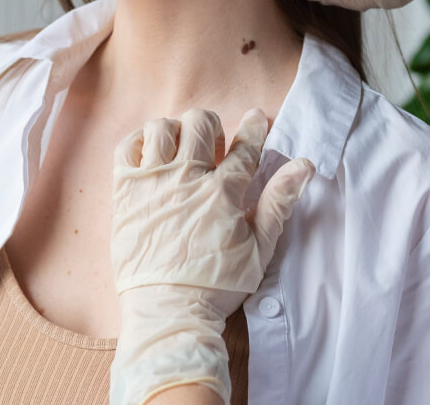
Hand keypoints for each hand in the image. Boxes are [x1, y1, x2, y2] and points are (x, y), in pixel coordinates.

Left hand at [110, 109, 314, 404]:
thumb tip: (304, 166)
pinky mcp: (125, 192)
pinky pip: (128, 146)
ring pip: (162, 128)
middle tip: (213, 146)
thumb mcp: (260, 248)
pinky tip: (152, 155)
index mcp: (223, 192)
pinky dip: (141, 142)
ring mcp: (152, 183)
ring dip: (176, 132)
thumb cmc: (217, 284)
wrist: (168, 310)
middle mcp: (187, 179)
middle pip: (200, 124)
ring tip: (181, 151)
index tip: (256, 118)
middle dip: (212, 127)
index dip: (254, 128)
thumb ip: (279, 201)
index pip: (244, 145)